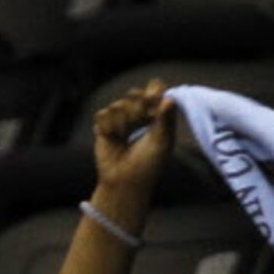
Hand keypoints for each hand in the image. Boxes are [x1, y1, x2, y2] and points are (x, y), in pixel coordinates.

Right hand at [92, 82, 178, 197]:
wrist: (125, 182)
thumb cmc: (149, 165)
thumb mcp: (163, 141)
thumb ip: (166, 119)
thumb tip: (170, 98)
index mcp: (157, 118)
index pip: (155, 91)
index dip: (153, 92)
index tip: (152, 99)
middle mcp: (139, 116)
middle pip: (135, 94)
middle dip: (137, 107)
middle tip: (140, 120)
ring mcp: (120, 121)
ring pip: (118, 104)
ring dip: (123, 121)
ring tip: (124, 137)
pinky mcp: (103, 127)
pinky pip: (103, 113)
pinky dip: (109, 126)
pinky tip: (113, 138)